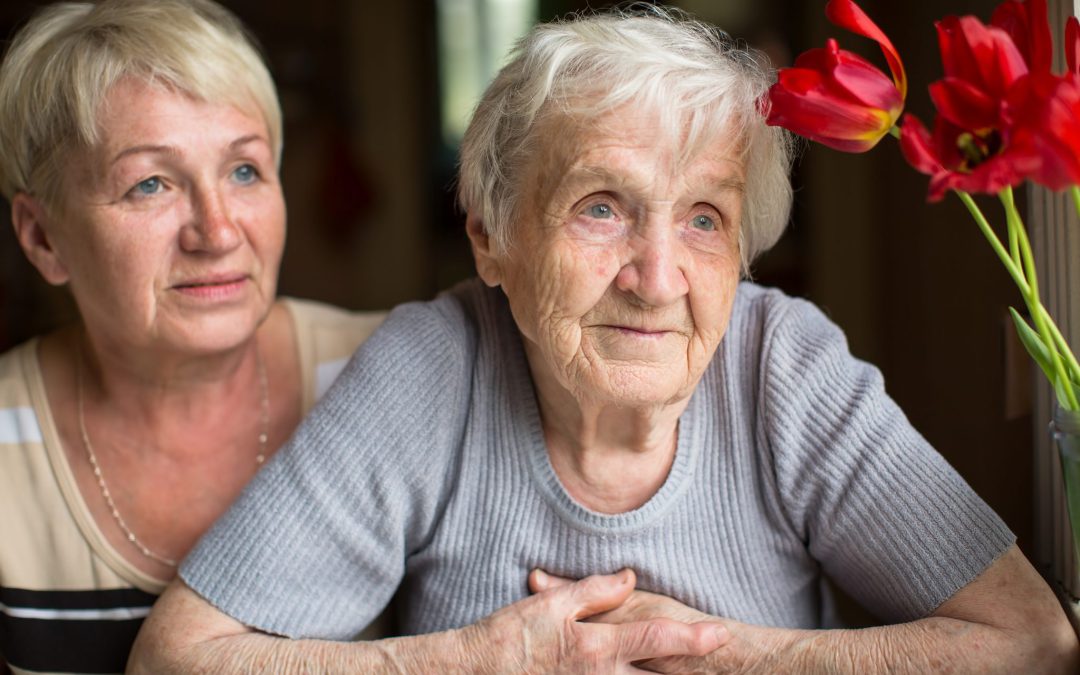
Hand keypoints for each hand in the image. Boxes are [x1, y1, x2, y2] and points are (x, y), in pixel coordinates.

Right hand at [529, 570, 781, 673]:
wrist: (475, 673)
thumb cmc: (511, 637)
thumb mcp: (552, 604)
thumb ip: (595, 591)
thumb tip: (629, 578)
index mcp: (597, 648)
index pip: (656, 639)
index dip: (693, 638)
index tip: (722, 634)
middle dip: (690, 673)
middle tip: (722, 666)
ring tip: (696, 672)